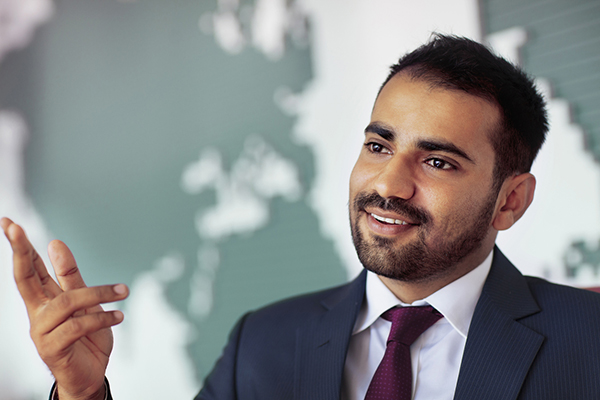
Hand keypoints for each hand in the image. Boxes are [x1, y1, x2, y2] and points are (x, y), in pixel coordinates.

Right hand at [1, 217, 127, 399]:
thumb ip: (70, 276)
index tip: (9, 223)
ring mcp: (42, 332)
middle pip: (25, 278)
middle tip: (14, 227)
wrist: (91, 375)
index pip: (29, 269)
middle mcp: (38, 314)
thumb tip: (55, 243)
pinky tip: (119, 316)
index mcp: (44, 300)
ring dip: (98, 294)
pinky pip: (77, 326)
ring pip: (66, 302)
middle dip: (20, 252)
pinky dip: (101, 317)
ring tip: (124, 292)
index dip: (20, 247)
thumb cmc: (86, 337)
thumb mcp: (85, 302)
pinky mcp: (52, 349)